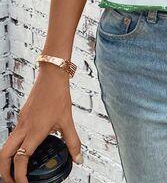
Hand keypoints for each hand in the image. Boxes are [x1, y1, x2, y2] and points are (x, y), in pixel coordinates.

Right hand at [0, 63, 81, 182]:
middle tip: (11, 182)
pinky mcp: (22, 116)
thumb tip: (78, 158)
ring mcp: (21, 122)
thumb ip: (73, 141)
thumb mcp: (67, 120)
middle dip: (4, 172)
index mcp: (34, 132)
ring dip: (7, 160)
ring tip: (14, 170)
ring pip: (6, 145)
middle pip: (4, 155)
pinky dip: (14, 146)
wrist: (51, 76)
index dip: (19, 176)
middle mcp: (24, 128)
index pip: (20, 160)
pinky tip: (24, 148)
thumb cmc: (58, 95)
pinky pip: (13, 135)